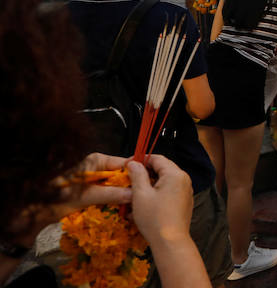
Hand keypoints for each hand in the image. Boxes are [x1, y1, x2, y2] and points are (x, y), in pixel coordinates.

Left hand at [5, 153, 133, 245]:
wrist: (30, 210)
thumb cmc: (55, 196)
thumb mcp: (85, 195)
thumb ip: (111, 194)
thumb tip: (134, 194)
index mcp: (96, 160)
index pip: (124, 163)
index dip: (138, 173)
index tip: (151, 183)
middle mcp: (96, 168)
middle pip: (120, 176)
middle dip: (131, 187)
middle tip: (145, 200)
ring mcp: (92, 181)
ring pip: (114, 187)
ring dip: (122, 197)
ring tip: (135, 207)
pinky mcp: (88, 193)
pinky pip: (106, 196)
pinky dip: (112, 203)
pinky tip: (120, 211)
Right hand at [127, 155, 192, 246]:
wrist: (171, 241)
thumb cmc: (154, 217)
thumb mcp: (141, 194)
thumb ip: (137, 175)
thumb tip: (134, 163)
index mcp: (175, 174)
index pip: (157, 158)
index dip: (141, 159)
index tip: (127, 165)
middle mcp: (184, 179)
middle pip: (162, 168)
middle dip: (145, 172)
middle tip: (129, 179)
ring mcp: (186, 191)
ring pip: (165, 181)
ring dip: (150, 184)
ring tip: (135, 193)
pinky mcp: (184, 202)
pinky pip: (169, 191)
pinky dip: (157, 193)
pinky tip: (145, 202)